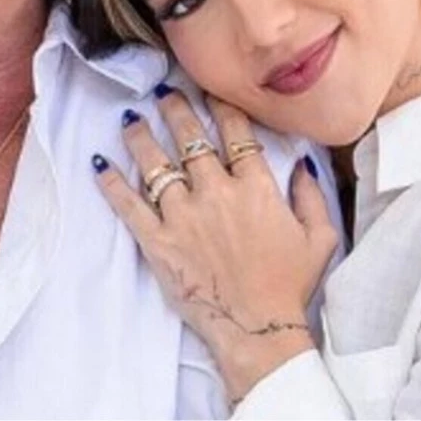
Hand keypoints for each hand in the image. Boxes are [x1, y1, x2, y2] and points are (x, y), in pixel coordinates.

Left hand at [94, 88, 337, 401]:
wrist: (259, 331)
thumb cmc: (290, 286)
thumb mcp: (321, 238)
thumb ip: (311, 195)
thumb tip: (301, 162)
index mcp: (256, 188)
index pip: (235, 133)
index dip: (220, 106)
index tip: (209, 90)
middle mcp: (216, 193)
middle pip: (190, 139)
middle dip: (175, 110)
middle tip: (163, 92)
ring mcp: (183, 216)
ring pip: (156, 164)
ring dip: (141, 137)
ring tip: (131, 119)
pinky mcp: (158, 241)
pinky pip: (129, 205)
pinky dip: (112, 183)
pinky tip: (99, 163)